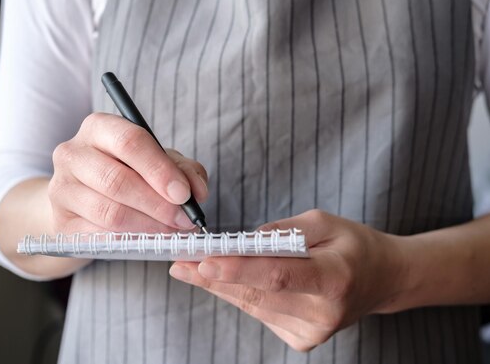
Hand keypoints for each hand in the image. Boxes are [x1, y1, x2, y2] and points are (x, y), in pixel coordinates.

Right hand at [48, 112, 208, 233]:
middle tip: (184, 220)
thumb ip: (183, 170)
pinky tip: (148, 240)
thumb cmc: (126, 172)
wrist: (84, 200)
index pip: (130, 142)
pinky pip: (100, 237)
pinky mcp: (61, 223)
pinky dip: (130, 241)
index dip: (160, 170)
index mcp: (98, 127)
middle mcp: (72, 153)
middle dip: (158, 204)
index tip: (184, 194)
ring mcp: (61, 189)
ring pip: (110, 213)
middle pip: (118, 181)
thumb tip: (197, 192)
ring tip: (170, 231)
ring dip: (148, 227)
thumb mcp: (157, 162)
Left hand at [169, 210, 408, 351]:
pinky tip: (221, 279)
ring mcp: (312, 333)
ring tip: (188, 268)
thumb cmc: (353, 245)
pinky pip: (260, 312)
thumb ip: (281, 232)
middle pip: (257, 294)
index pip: (279, 276)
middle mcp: (324, 313)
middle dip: (213, 276)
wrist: (382, 280)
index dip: (239, 269)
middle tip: (180, 261)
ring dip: (218, 285)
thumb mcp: (324, 222)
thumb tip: (239, 243)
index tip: (203, 261)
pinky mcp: (301, 340)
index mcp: (335, 279)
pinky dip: (239, 293)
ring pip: (253, 305)